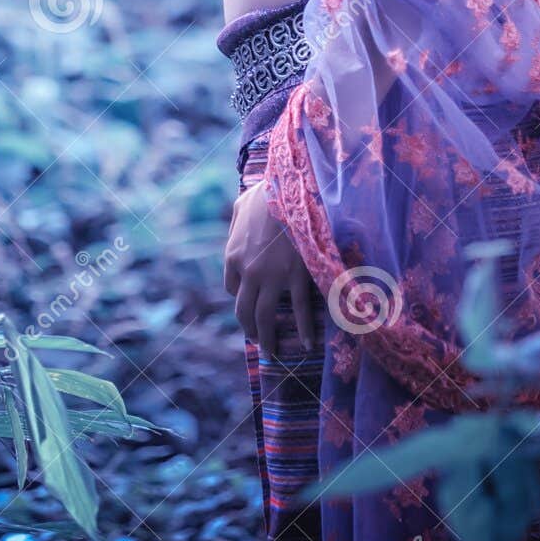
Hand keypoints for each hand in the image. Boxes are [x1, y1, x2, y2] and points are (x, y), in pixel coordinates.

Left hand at [223, 178, 317, 356]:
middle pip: (243, 310)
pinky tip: (307, 344)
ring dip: (267, 338)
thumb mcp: (240, 206)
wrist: (291, 188)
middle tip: (258, 340)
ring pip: (264, 317)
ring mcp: (272, 277)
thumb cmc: (266, 192)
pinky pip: (299, 310)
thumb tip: (236, 231)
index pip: (232, 288)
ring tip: (271, 352)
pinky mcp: (297, 276)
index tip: (251, 300)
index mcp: (232, 255)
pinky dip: (304, 330)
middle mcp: (248, 271)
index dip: (241, 296)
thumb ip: (235, 224)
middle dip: (250, 328)